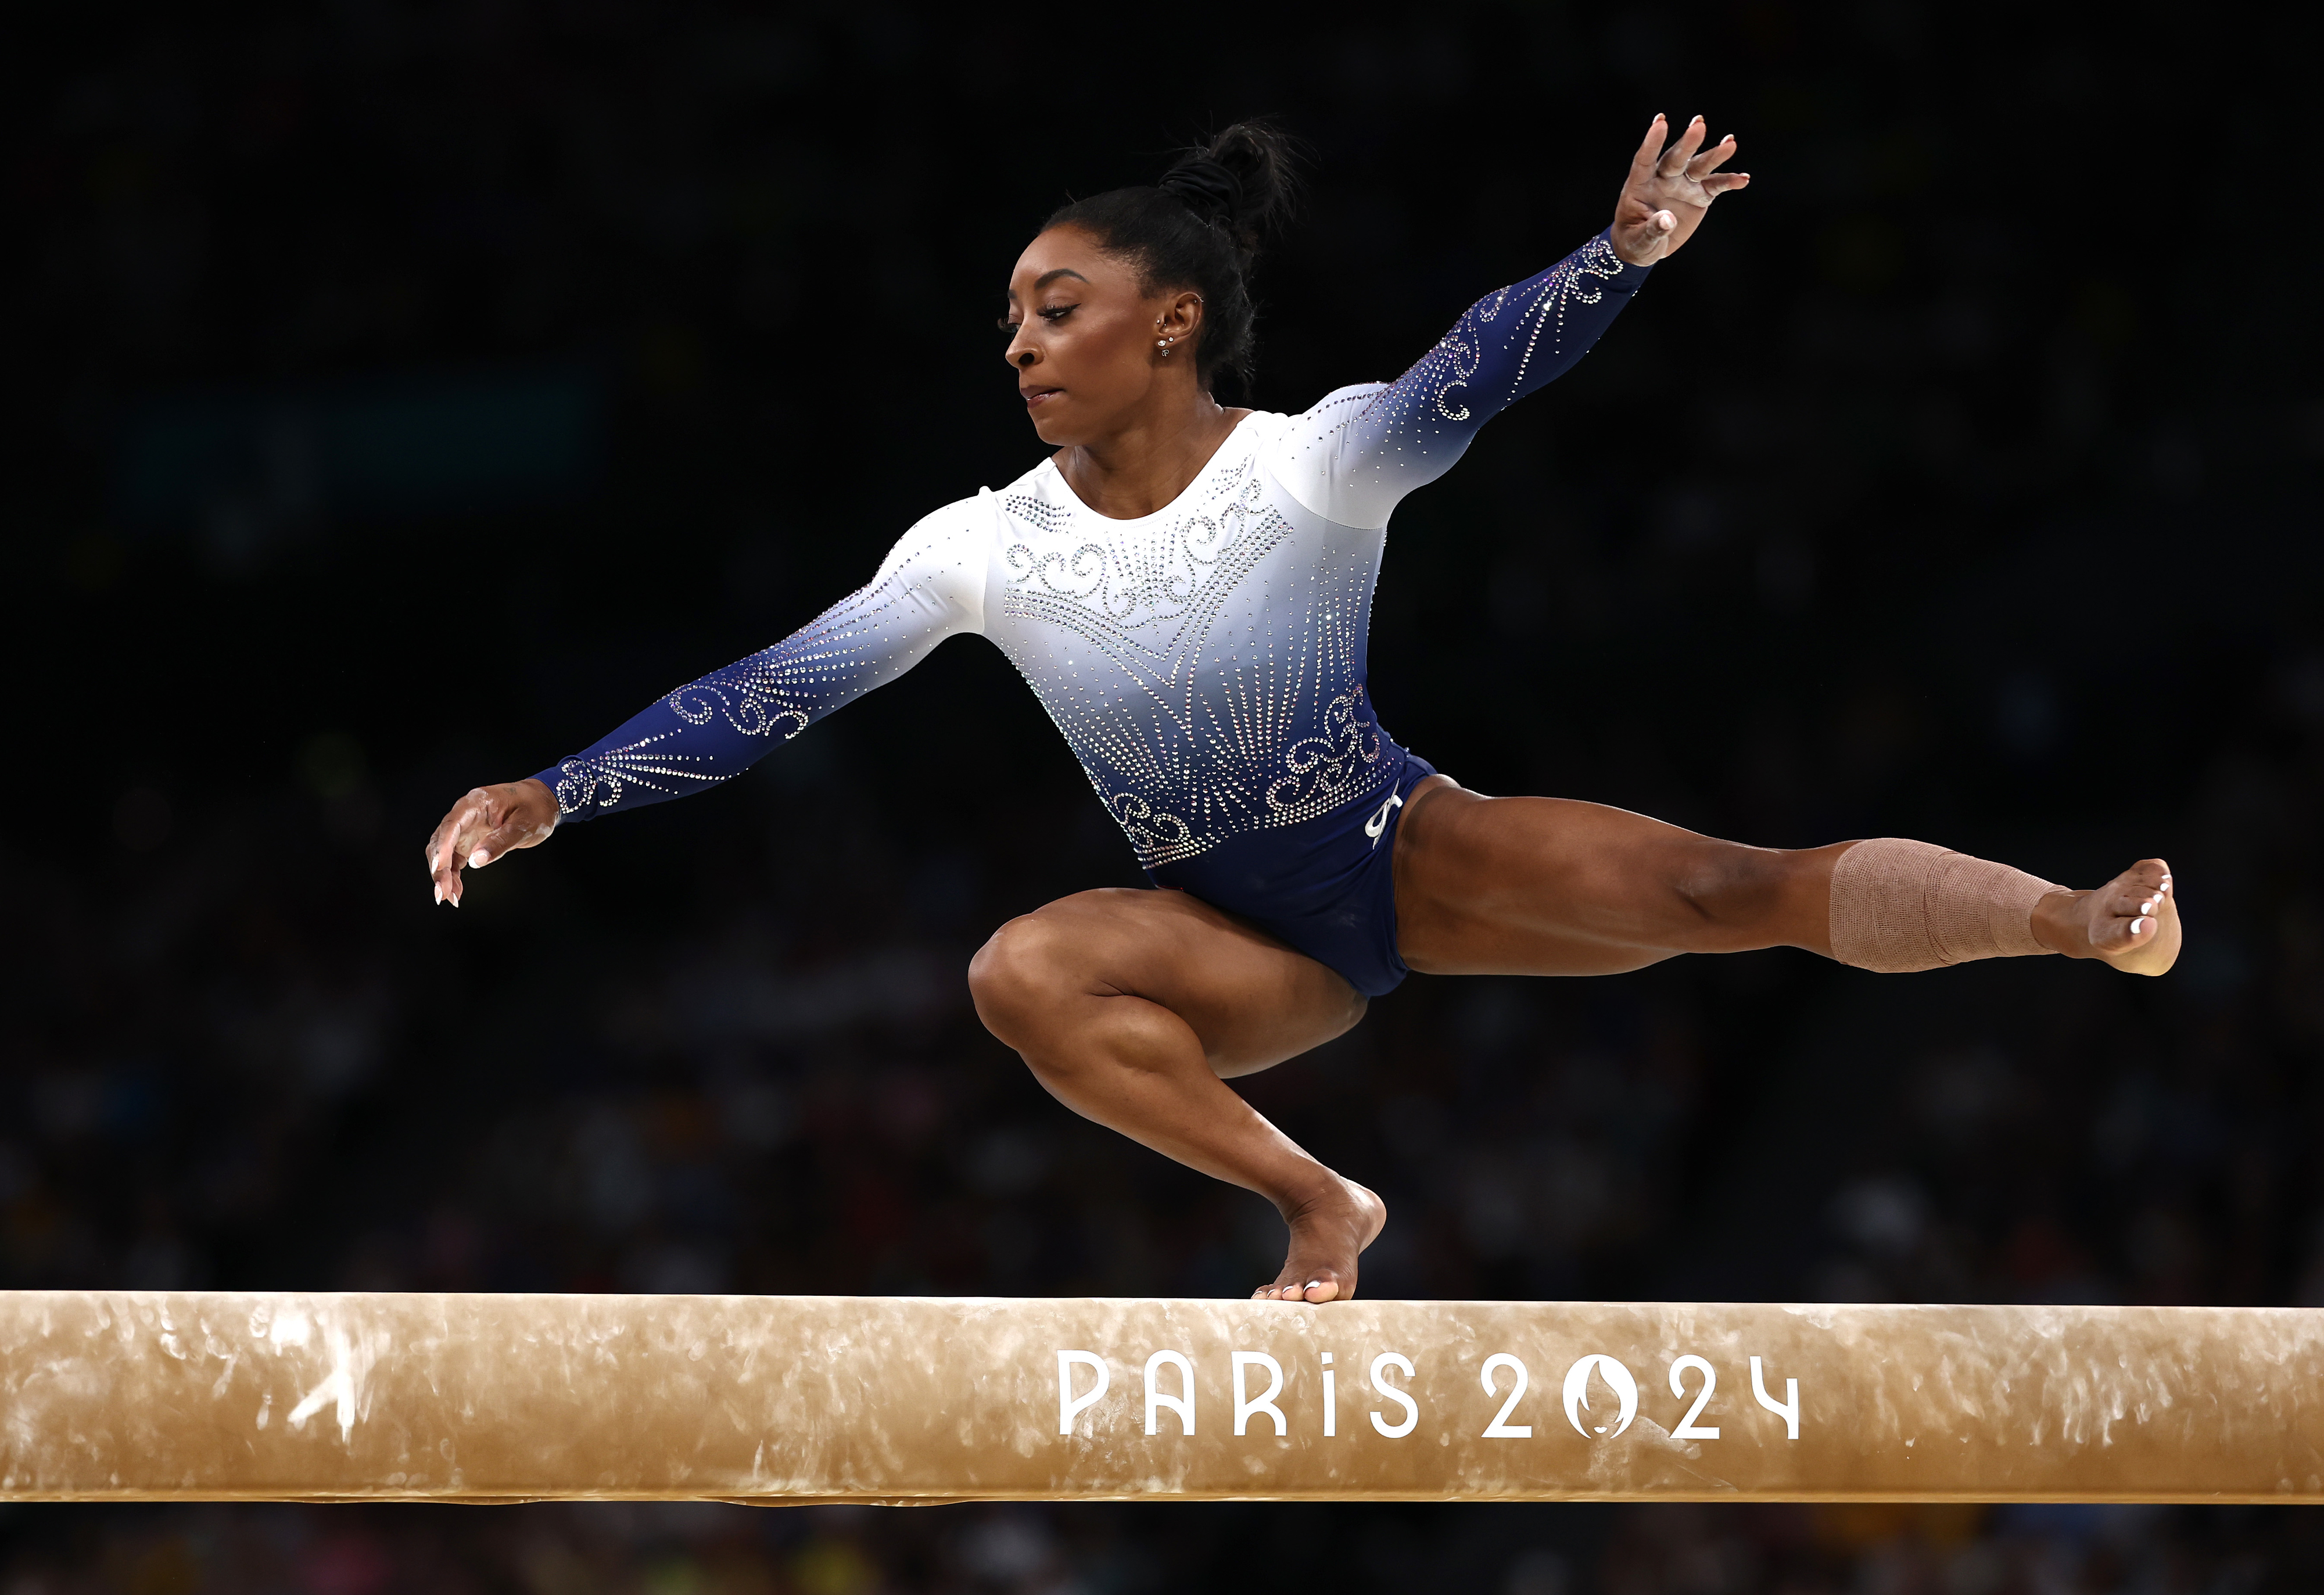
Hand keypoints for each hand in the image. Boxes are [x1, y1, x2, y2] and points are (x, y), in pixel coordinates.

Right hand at [424, 778, 557, 905]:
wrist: (542, 802)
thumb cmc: (534, 808)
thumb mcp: (523, 826)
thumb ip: (500, 842)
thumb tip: (477, 860)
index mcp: (476, 803)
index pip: (452, 825)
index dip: (442, 846)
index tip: (439, 866)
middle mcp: (465, 814)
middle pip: (441, 840)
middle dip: (439, 867)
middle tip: (442, 892)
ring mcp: (465, 828)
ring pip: (444, 852)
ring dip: (443, 874)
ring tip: (448, 897)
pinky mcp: (469, 840)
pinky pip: (454, 858)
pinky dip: (452, 874)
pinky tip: (455, 890)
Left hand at [1612, 114, 1749, 266]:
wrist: (1648, 247)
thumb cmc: (1635, 241)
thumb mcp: (1639, 240)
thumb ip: (1652, 229)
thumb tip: (1667, 220)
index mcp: (1640, 184)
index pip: (1644, 159)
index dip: (1652, 142)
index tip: (1660, 122)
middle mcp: (1664, 178)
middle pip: (1676, 158)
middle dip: (1688, 143)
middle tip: (1699, 125)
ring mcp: (1684, 184)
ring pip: (1699, 166)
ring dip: (1714, 155)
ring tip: (1730, 143)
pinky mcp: (1700, 194)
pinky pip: (1716, 185)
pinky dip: (1729, 182)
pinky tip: (1743, 179)